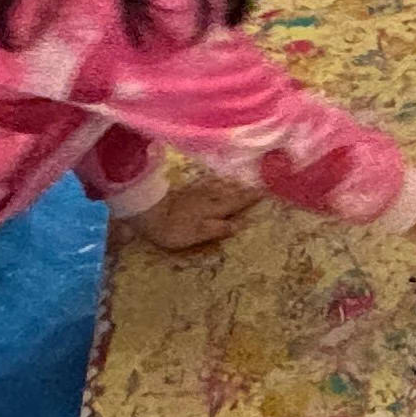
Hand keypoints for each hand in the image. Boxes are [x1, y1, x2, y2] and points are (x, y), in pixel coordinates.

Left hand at [127, 176, 259, 255]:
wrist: (149, 212)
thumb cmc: (174, 229)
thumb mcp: (198, 234)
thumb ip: (218, 228)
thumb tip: (241, 224)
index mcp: (214, 210)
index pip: (236, 203)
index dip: (250, 199)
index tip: (266, 191)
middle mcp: (208, 199)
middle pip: (230, 194)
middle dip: (245, 191)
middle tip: (260, 185)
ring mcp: (197, 194)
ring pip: (219, 188)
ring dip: (232, 186)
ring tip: (243, 183)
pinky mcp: (186, 192)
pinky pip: (207, 186)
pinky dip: (216, 183)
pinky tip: (216, 182)